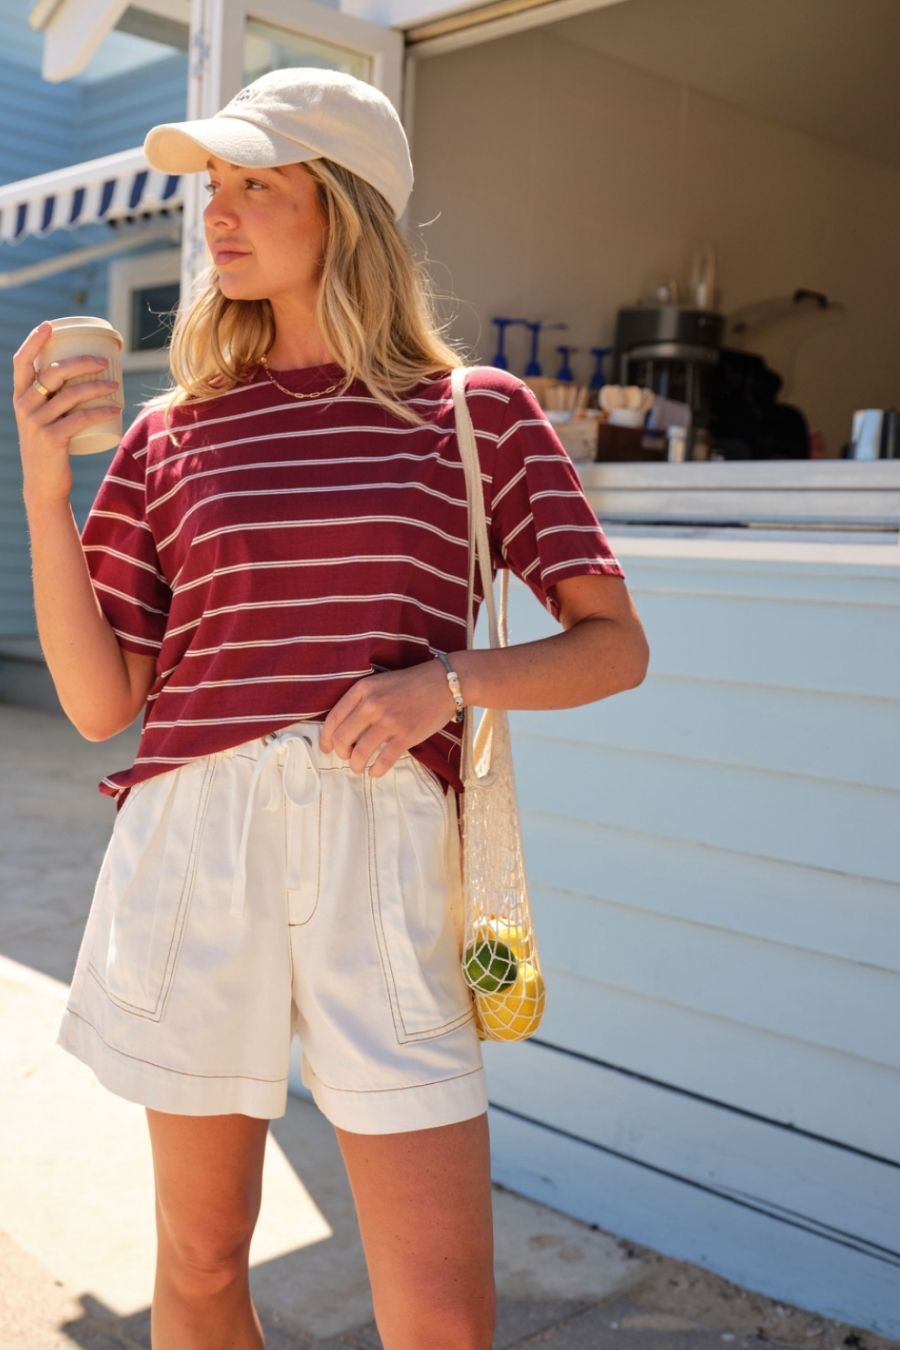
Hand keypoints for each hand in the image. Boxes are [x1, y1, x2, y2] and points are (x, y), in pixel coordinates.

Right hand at [13, 322, 121, 505]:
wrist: (43, 484)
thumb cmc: (50, 448)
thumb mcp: (43, 420)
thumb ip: (52, 400)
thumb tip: (82, 377)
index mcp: (19, 396)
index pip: (21, 362)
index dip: (34, 341)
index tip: (50, 326)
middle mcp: (24, 406)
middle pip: (53, 373)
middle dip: (81, 362)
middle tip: (104, 361)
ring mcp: (36, 423)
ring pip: (70, 395)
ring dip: (98, 387)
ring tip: (116, 386)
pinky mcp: (51, 439)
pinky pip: (80, 418)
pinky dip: (101, 411)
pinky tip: (115, 409)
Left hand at [319, 660, 457, 775]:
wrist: (445, 683)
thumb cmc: (411, 683)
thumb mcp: (380, 682)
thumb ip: (361, 699)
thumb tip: (344, 727)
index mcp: (362, 689)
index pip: (333, 719)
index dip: (326, 738)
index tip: (327, 748)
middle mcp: (372, 705)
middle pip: (342, 738)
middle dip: (341, 753)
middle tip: (346, 757)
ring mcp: (389, 721)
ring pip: (360, 753)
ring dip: (356, 765)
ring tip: (359, 767)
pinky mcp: (406, 736)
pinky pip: (383, 761)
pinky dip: (376, 771)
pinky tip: (375, 772)